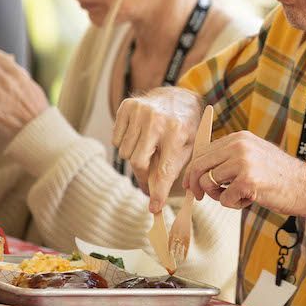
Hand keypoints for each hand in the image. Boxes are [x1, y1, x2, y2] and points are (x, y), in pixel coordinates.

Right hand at [112, 88, 202, 212]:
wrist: (178, 97)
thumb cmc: (185, 127)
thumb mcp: (188, 148)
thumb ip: (173, 171)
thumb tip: (157, 200)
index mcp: (177, 131)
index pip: (164, 169)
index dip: (158, 191)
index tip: (154, 208)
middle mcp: (156, 120)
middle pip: (138, 163)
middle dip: (143, 173)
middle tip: (149, 173)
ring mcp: (139, 111)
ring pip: (125, 153)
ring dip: (135, 156)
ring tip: (149, 146)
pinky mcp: (126, 106)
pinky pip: (116, 140)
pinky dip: (126, 143)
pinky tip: (140, 135)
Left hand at [184, 131, 305, 221]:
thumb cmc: (282, 176)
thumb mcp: (256, 155)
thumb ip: (231, 157)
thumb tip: (200, 169)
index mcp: (240, 137)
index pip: (203, 151)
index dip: (194, 171)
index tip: (192, 184)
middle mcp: (239, 145)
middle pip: (199, 165)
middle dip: (195, 184)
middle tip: (200, 197)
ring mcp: (243, 162)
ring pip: (208, 182)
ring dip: (218, 196)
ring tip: (238, 196)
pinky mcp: (248, 181)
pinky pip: (224, 199)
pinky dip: (234, 205)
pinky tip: (251, 200)